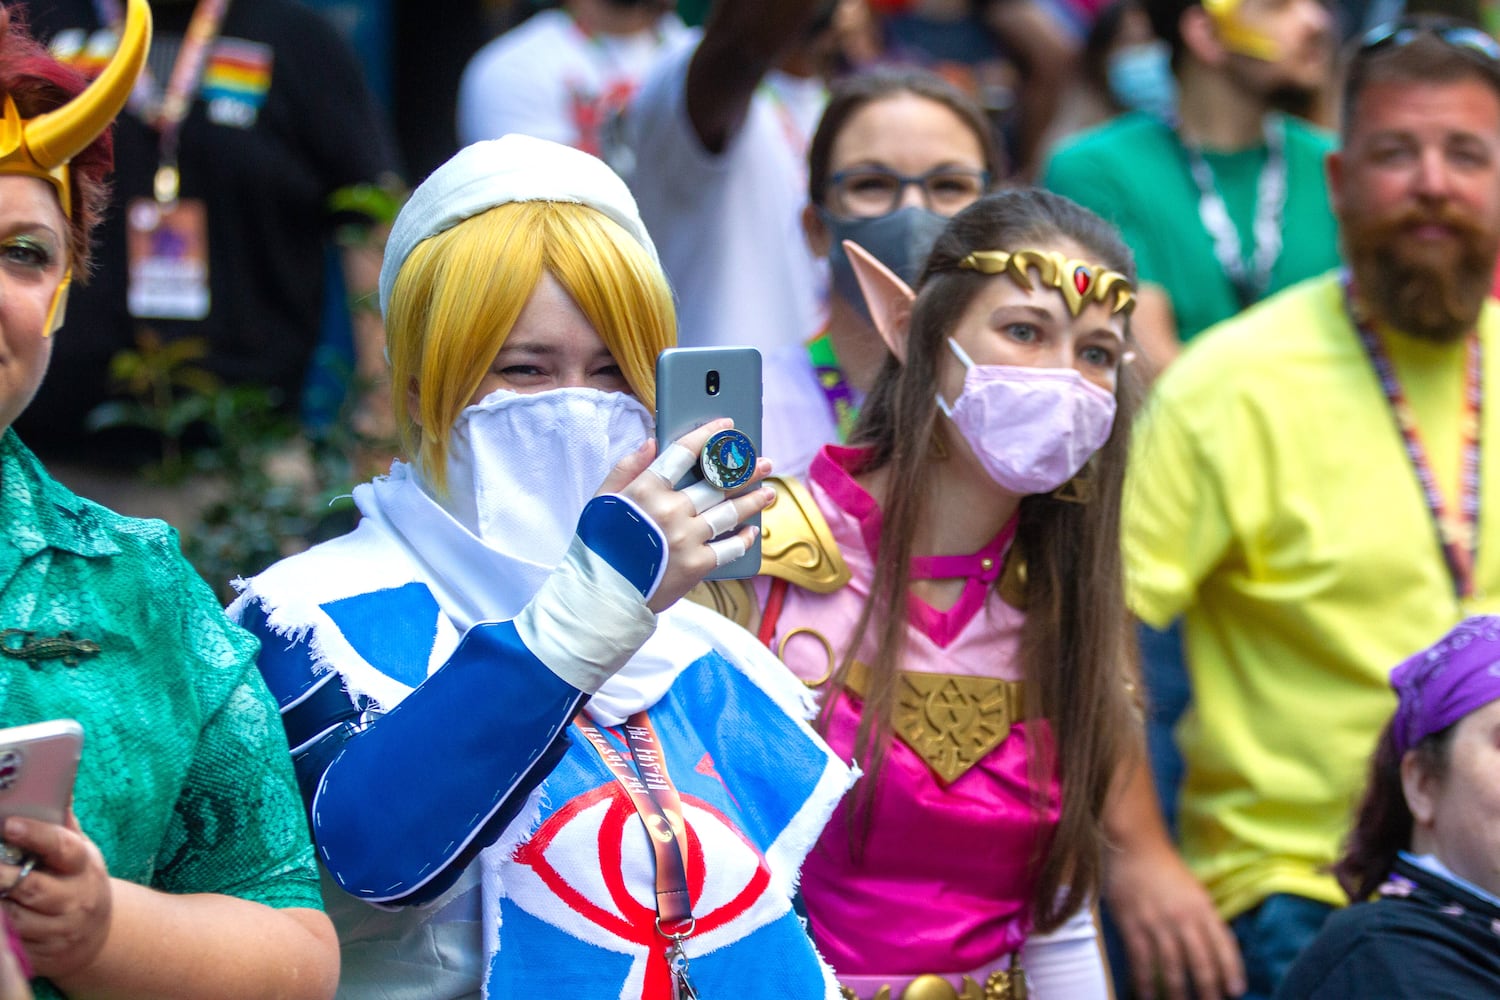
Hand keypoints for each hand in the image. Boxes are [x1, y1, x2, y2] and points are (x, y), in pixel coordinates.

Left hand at [0, 813, 111, 981]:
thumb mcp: (80, 853)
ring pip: (14, 918)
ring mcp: (59, 930)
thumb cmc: (78, 882)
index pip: (62, 847)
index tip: (9, 823)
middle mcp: (75, 899)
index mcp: (83, 866)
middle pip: (31, 888)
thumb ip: (62, 826)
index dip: (36, 835)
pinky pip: (11, 942)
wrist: (96, 935)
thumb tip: (50, 787)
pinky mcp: (42, 954)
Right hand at [599, 419, 772, 612]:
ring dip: (753, 501)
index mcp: (646, 489)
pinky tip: (752, 531)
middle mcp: (670, 510)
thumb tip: (650, 441)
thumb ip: (626, 468)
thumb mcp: (602, 499)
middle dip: (745, 469)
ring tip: (768, 493)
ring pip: (729, 512)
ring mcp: (686, 538)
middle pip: (716, 482)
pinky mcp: (697, 565)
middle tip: (765, 463)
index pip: (683, 452)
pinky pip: (729, 548)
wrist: (602, 595)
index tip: (727, 427)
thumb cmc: (599, 545)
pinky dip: (744, 539)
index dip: (709, 436)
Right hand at [1104, 840, 1244, 999]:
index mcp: (1202, 907)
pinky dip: (1145, 982)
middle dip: (1208, 989)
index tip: (1236, 990)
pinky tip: (1147, 995)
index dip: (1232, 970)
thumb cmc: (1164, 868)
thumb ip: (1204, 917)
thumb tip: (1215, 947)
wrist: (1133, 846)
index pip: (1224, 945)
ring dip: (1177, 992)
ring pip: (1172, 967)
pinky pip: (1141, 961)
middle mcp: (1183, 918)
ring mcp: (1157, 923)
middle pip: (1201, 962)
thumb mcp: (1194, 889)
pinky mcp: (1133, 925)